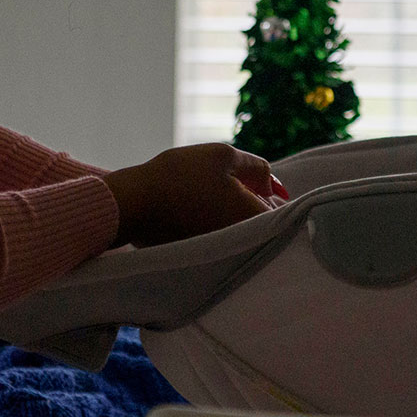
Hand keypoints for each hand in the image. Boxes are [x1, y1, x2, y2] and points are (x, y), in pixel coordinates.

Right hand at [102, 142, 278, 247]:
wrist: (133, 204)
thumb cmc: (180, 176)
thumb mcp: (224, 156)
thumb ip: (258, 168)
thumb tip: (273, 187)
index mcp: (256, 219)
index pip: (282, 209)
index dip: (267, 190)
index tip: (249, 180)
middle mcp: (245, 245)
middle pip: (262, 223)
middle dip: (251, 203)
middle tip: (225, 185)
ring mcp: (224, 256)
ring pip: (242, 232)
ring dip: (233, 214)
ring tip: (206, 195)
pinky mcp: (204, 261)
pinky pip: (223, 242)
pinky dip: (215, 226)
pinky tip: (194, 210)